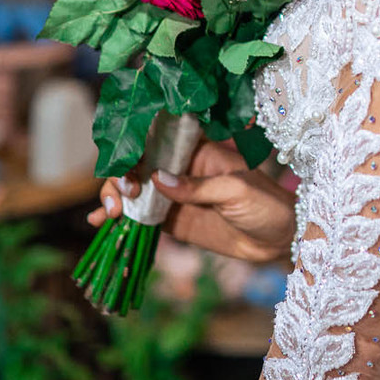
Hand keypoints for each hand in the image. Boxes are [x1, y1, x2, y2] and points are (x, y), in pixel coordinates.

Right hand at [89, 137, 296, 263]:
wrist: (279, 241)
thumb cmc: (266, 205)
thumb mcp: (236, 190)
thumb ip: (197, 187)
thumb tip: (158, 179)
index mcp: (197, 150)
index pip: (158, 138)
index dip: (135, 145)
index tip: (127, 162)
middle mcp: (180, 169)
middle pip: (137, 164)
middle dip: (120, 176)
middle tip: (124, 197)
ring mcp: (173, 195)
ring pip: (132, 189)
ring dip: (114, 196)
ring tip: (109, 214)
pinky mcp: (171, 220)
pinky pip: (139, 216)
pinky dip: (120, 219)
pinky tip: (101, 224)